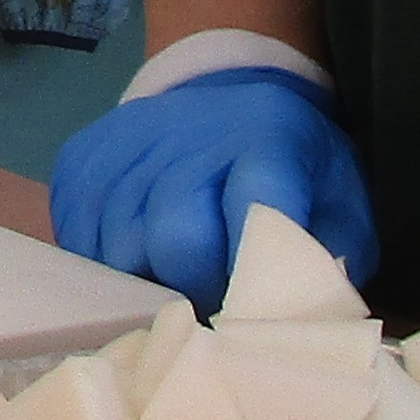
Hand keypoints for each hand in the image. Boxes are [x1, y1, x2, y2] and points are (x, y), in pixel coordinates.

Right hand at [47, 59, 373, 312]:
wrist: (222, 92)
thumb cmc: (288, 167)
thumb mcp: (340, 203)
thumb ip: (331, 263)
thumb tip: (302, 327)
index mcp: (267, 140)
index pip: (258, 209)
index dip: (254, 275)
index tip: (254, 314)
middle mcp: (186, 136)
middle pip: (176, 240)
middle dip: (195, 289)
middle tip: (212, 303)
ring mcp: (122, 148)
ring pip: (118, 253)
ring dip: (147, 283)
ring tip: (175, 282)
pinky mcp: (78, 162)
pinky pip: (79, 243)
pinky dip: (107, 269)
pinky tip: (139, 261)